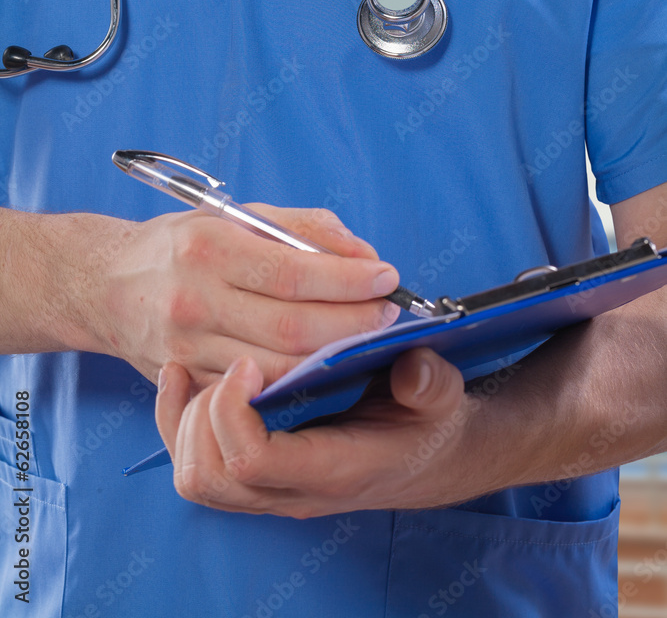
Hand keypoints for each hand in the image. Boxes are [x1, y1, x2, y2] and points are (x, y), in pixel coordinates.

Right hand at [63, 206, 400, 390]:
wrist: (105, 285)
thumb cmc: (183, 244)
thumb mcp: (236, 216)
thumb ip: (304, 229)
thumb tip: (363, 253)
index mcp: (209, 247)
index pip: (294, 273)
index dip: (349, 280)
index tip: (386, 277)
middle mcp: (195, 300)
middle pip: (292, 328)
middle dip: (354, 323)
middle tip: (387, 312)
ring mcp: (189, 348)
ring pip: (278, 368)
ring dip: (333, 356)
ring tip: (365, 336)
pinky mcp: (189, 381)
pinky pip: (255, 390)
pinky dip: (299, 380)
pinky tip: (326, 362)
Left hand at [155, 347, 480, 516]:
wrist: (426, 455)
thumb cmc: (427, 422)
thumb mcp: (441, 397)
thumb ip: (430, 384)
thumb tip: (413, 369)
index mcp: (334, 470)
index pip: (254, 463)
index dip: (234, 411)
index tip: (248, 363)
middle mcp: (294, 491)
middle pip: (210, 476)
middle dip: (204, 413)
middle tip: (232, 366)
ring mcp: (271, 490)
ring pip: (196, 477)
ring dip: (186, 420)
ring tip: (206, 370)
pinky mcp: (257, 478)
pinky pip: (196, 466)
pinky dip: (177, 423)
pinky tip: (184, 380)